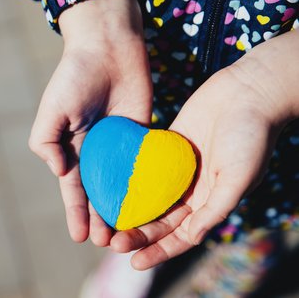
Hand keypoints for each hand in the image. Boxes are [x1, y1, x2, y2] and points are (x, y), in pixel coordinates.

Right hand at [29, 0, 152, 244]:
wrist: (108, 48)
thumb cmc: (75, 77)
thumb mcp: (52, 109)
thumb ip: (45, 141)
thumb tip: (58, 172)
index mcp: (71, 148)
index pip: (73, 188)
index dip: (76, 212)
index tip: (80, 237)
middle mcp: (95, 152)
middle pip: (98, 192)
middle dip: (101, 217)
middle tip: (108, 243)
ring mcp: (119, 146)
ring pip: (122, 185)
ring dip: (123, 209)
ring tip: (130, 232)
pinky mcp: (141, 136)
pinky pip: (143, 165)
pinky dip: (146, 185)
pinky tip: (152, 205)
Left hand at [109, 30, 298, 269]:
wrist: (247, 93)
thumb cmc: (250, 136)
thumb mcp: (238, 176)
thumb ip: (216, 207)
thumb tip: (192, 237)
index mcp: (210, 202)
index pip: (181, 236)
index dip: (160, 251)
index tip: (136, 262)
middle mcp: (192, 190)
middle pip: (160, 220)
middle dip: (138, 234)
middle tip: (112, 242)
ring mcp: (177, 169)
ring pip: (149, 197)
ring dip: (130, 210)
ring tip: (106, 220)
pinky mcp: (167, 147)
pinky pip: (145, 168)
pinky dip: (130, 178)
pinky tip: (109, 185)